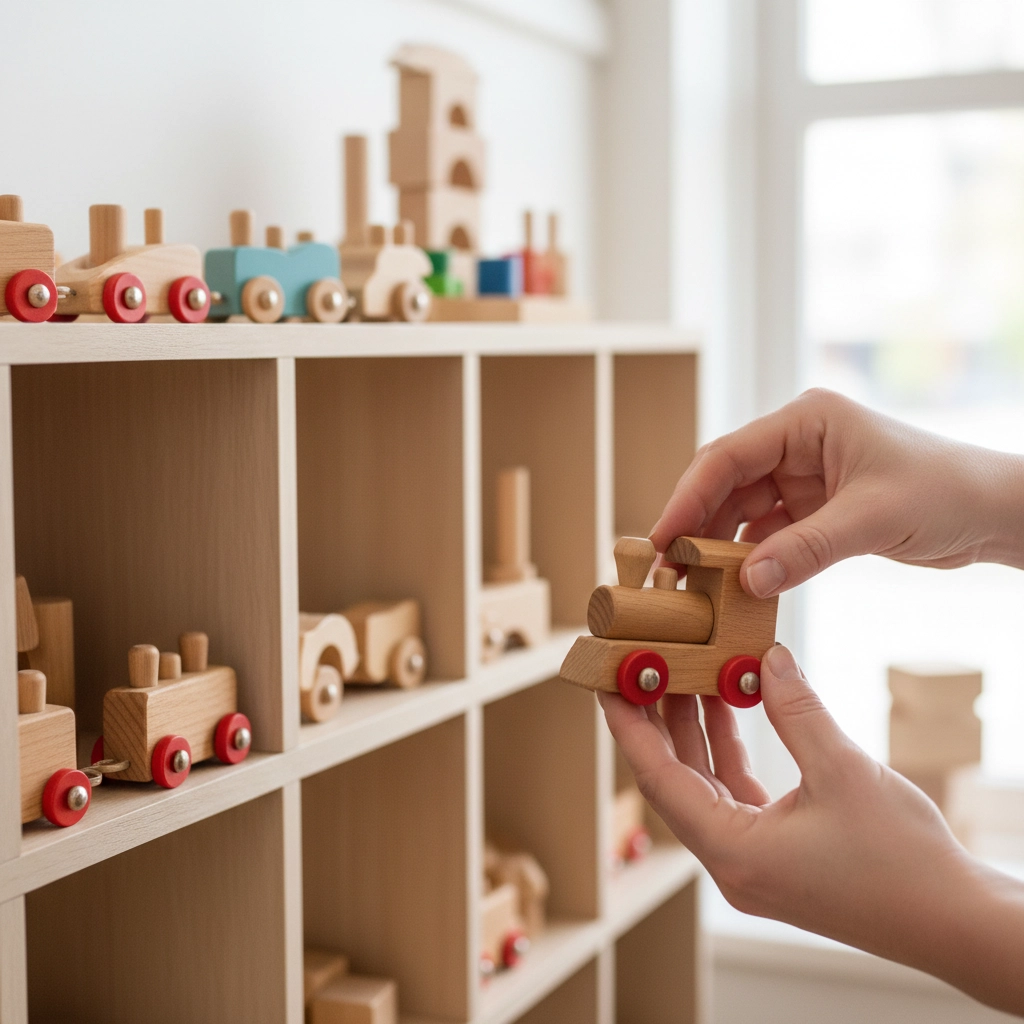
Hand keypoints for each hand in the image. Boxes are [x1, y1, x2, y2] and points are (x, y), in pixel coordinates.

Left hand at [600, 644, 1023, 1014]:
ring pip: (705, 782)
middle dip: (656, 720)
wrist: (955, 922)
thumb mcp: (843, 771)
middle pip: (675, 778)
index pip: (659, 779)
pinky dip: (729, 748)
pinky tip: (731, 704)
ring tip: (686, 670)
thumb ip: (796, 710)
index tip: (605, 683)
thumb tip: (768, 657)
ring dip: (696, 728)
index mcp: (733, 852)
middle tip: (641, 665)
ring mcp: (752, 859)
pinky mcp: (776, 852)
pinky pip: (735, 792)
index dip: (628, 728)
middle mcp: (731, 860)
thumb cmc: (903, 861)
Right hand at [649, 389, 1023, 596]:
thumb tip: (747, 583)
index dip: (688, 496)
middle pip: (725, 485)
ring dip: (720, 548)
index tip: (663, 538)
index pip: (728, 456)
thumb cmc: (946, 491)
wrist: (993, 513)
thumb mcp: (873, 518)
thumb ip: (806, 549)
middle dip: (696, 527)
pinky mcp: (812, 510)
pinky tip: (734, 588)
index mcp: (806, 422)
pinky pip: (767, 536)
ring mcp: (802, 478)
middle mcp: (796, 445)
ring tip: (694, 586)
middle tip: (668, 570)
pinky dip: (750, 561)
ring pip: (740, 514)